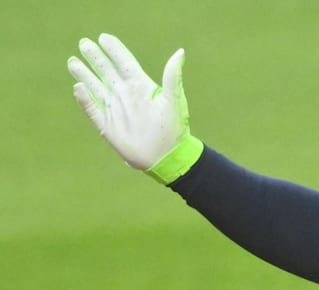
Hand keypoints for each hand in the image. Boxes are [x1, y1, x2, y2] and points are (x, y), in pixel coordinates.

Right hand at [67, 34, 201, 183]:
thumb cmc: (174, 130)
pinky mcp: (107, 126)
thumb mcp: (174, 101)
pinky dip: (84, 99)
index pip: (124, 62)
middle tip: (84, 43)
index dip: (114, 50)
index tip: (104, 37)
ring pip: (96, 87)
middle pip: (107, 71)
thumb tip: (179, 52)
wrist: (167, 157)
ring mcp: (116, 109)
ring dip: (84, 74)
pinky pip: (92, 109)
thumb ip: (172, 76)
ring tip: (73, 61)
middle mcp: (126, 95)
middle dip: (96, 57)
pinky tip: (78, 87)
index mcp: (141, 87)